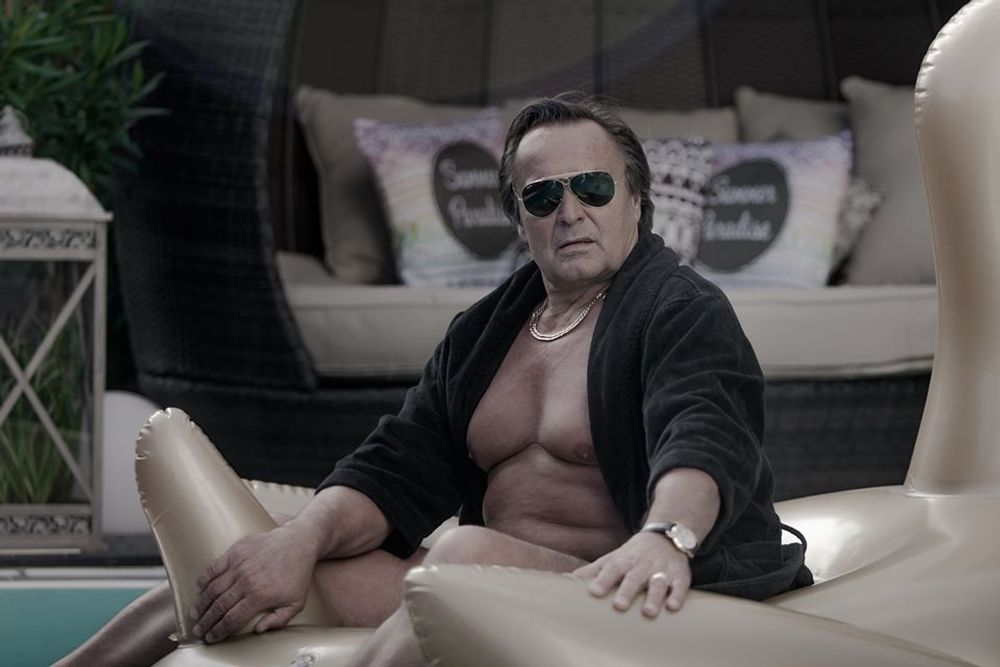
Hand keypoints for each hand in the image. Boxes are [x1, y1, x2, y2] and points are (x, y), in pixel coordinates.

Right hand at [191, 524, 318, 642]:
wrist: (298, 542)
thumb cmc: (297, 573)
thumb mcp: (296, 602)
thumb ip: (279, 620)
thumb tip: (258, 630)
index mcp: (259, 596)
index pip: (232, 619)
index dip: (219, 631)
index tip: (211, 637)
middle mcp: (246, 581)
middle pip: (219, 606)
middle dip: (206, 621)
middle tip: (198, 630)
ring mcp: (239, 565)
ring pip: (213, 589)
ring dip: (201, 603)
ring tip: (195, 614)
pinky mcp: (236, 552)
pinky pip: (214, 567)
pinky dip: (204, 579)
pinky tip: (199, 588)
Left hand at [572, 532, 691, 617]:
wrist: (666, 537)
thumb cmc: (632, 555)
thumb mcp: (612, 559)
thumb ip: (591, 572)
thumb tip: (564, 581)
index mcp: (623, 561)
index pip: (611, 569)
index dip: (603, 580)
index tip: (593, 592)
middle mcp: (642, 565)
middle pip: (634, 577)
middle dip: (627, 591)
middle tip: (619, 606)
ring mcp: (661, 570)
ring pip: (658, 583)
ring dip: (654, 597)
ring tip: (648, 612)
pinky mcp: (679, 575)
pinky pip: (680, 585)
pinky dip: (677, 595)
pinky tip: (673, 606)